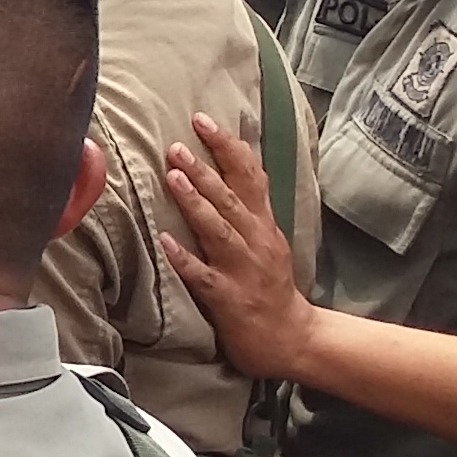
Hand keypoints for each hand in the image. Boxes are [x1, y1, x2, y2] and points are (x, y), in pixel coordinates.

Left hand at [159, 111, 316, 380]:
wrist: (293, 337)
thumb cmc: (271, 284)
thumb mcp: (266, 237)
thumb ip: (247, 205)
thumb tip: (224, 164)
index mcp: (263, 224)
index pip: (249, 175)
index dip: (227, 146)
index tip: (202, 119)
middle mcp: (255, 240)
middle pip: (230, 198)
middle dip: (204, 170)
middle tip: (177, 145)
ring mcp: (242, 269)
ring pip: (218, 230)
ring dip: (196, 203)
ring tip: (172, 178)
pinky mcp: (228, 297)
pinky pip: (202, 275)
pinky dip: (184, 258)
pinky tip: (163, 242)